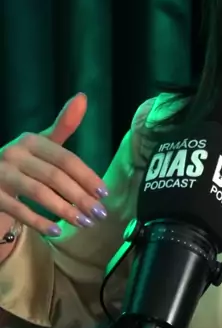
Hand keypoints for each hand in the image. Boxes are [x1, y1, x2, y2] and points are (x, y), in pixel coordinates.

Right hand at [0, 94, 108, 236]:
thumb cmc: (22, 163)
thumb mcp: (41, 144)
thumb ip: (64, 125)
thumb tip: (83, 97)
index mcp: (31, 140)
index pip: (65, 158)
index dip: (86, 175)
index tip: (104, 193)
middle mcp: (14, 153)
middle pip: (55, 176)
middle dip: (80, 197)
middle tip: (99, 214)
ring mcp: (1, 173)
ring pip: (39, 193)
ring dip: (65, 210)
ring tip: (84, 223)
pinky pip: (19, 210)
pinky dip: (39, 222)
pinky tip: (56, 231)